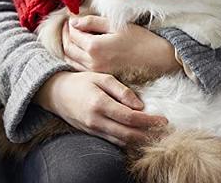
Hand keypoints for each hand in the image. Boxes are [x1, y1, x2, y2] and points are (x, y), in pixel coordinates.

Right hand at [34, 71, 166, 146]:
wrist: (56, 93)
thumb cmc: (81, 81)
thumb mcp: (102, 78)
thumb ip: (121, 91)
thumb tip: (140, 105)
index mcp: (100, 104)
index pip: (130, 117)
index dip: (148, 121)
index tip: (163, 120)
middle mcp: (96, 121)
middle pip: (128, 134)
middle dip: (148, 134)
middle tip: (164, 131)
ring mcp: (93, 130)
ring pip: (121, 141)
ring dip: (140, 141)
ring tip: (156, 135)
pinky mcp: (91, 134)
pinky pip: (113, 141)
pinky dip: (128, 141)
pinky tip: (138, 137)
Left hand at [62, 15, 180, 74]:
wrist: (157, 59)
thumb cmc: (140, 39)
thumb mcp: (116, 25)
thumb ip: (93, 22)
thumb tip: (74, 21)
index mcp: (94, 46)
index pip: (73, 33)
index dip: (71, 24)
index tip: (71, 17)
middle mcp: (92, 62)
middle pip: (68, 48)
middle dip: (65, 35)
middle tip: (68, 26)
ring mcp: (96, 71)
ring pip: (71, 59)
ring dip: (68, 47)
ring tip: (72, 36)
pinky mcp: (102, 76)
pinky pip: (80, 67)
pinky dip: (75, 57)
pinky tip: (80, 49)